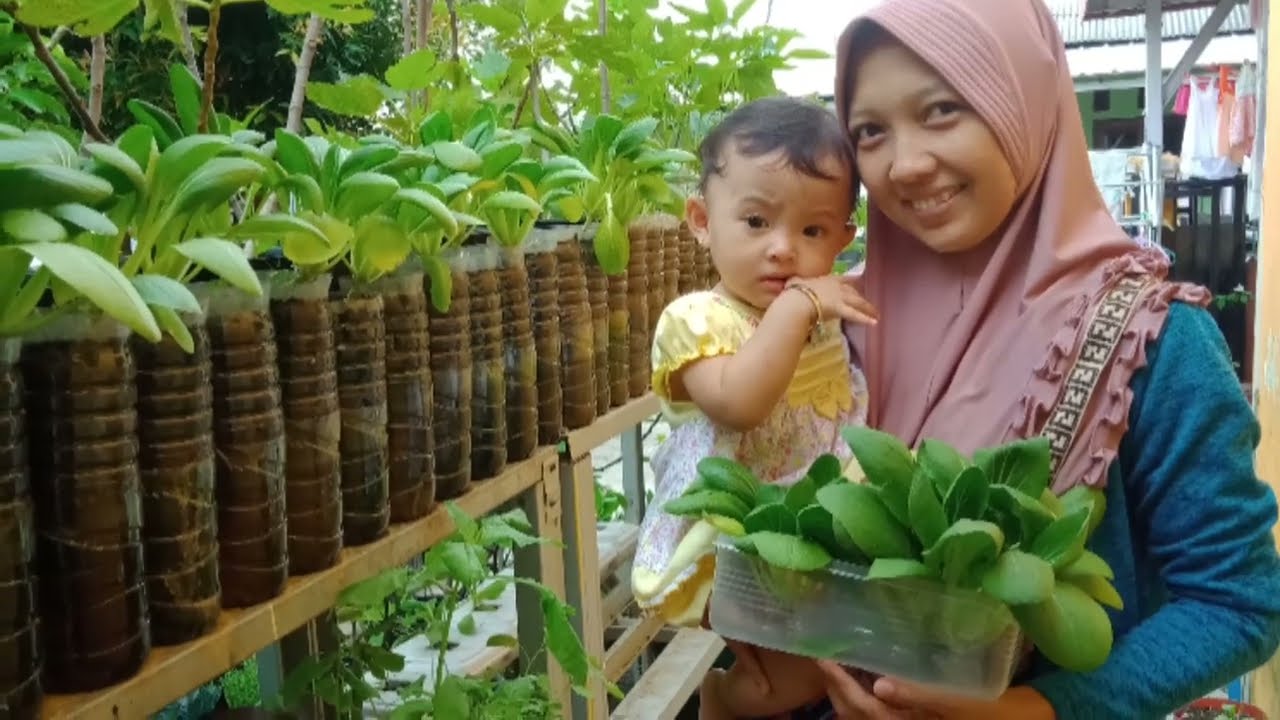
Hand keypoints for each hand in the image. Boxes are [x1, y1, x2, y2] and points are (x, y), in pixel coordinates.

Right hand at [786, 275, 877, 325]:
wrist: (797, 300)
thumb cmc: (794, 291)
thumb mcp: (795, 282)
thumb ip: (797, 281)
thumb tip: (791, 282)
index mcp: (828, 279)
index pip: (844, 279)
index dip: (852, 282)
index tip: (858, 284)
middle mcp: (837, 286)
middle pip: (854, 291)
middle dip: (862, 298)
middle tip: (870, 304)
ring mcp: (840, 297)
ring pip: (858, 302)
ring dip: (868, 308)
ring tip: (876, 314)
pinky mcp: (840, 309)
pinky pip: (855, 315)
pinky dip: (865, 319)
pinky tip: (874, 323)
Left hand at [817, 663, 1055, 719]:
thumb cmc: (999, 712)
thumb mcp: (963, 701)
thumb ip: (922, 693)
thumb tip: (879, 683)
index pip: (864, 710)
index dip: (839, 685)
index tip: (821, 658)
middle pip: (855, 717)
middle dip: (835, 690)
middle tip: (823, 656)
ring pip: (863, 718)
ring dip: (846, 695)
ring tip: (837, 664)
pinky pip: (879, 716)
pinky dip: (864, 701)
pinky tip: (865, 678)